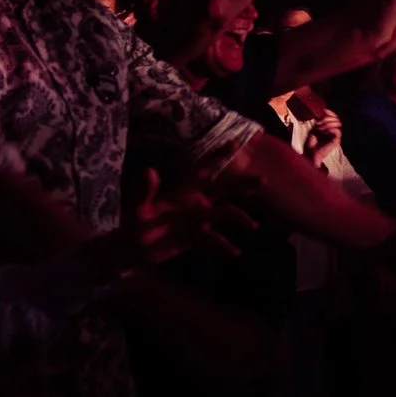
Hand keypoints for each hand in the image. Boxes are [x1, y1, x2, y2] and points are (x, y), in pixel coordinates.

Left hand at [86, 168, 257, 278]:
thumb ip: (146, 190)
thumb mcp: (139, 207)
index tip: (235, 144)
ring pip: (225, 215)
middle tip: (262, 181)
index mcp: (183, 191)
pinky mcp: (196, 238)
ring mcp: (198, 221)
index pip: (203, 170)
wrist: (133, 248)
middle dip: (242, 185)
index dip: (217, 157)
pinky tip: (236, 252)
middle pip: (223, 190)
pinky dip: (225, 246)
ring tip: (253, 226)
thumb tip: (150, 170)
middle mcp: (195, 203)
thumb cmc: (134, 223)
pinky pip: (215, 241)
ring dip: (240, 218)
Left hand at [307, 110, 343, 160]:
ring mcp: (335, 135)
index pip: (334, 117)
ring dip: (328, 124)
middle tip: (319, 122)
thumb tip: (324, 112)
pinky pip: (337, 131)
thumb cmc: (311, 141)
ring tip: (320, 128)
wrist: (311, 153)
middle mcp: (333, 130)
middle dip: (327, 118)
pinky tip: (324, 131)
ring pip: (337, 124)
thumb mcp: (314, 128)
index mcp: (329, 127)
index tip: (325, 110)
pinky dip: (331, 129)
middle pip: (336, 119)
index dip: (331, 113)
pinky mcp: (336, 140)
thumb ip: (320, 121)